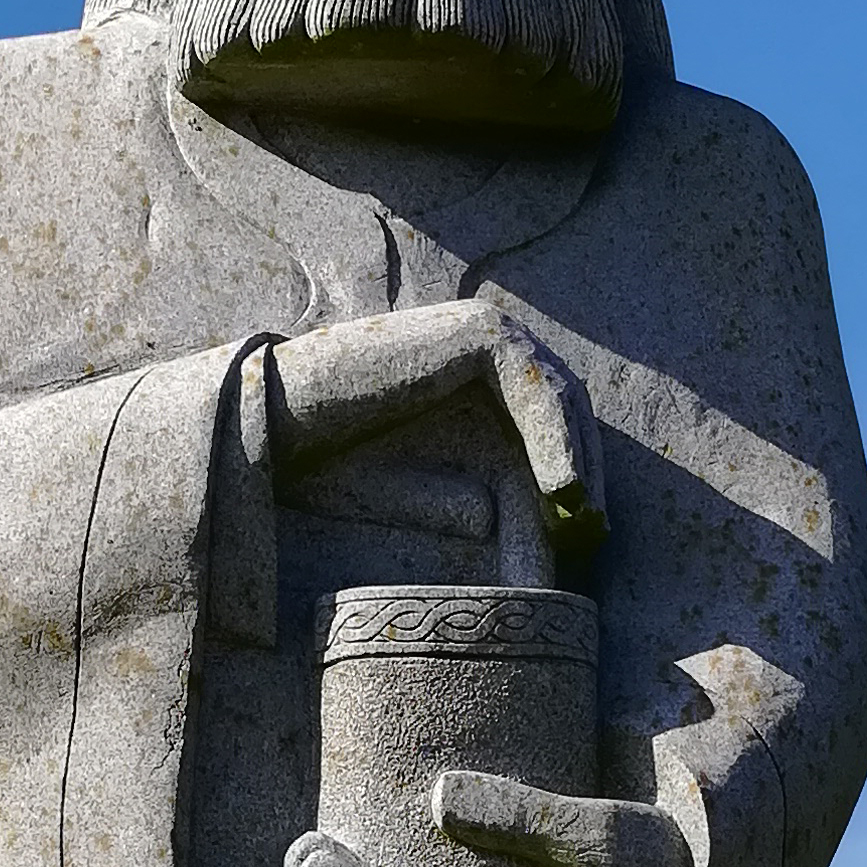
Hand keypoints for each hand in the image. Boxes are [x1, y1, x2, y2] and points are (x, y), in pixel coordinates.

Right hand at [264, 303, 604, 557]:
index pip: (546, 420)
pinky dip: (555, 441)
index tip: (577, 537)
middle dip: (585, 472)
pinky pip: (536, 390)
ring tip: (582, 523)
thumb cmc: (324, 452)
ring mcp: (483, 329)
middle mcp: (482, 340)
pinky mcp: (477, 332)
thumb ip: (442, 496)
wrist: (275, 417)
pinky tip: (562, 492)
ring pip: (559, 399)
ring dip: (578, 462)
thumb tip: (487, 516)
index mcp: (468, 368)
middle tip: (591, 536)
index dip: (568, 475)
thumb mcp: (397, 486)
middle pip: (564, 408)